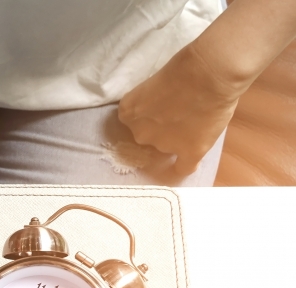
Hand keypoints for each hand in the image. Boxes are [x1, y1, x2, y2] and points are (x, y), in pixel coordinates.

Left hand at [118, 42, 244, 174]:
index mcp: (128, 113)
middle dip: (162, 126)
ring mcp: (164, 146)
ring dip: (178, 139)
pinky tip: (189, 162)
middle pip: (149, 135)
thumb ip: (152, 99)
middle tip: (182, 110)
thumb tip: (162, 106)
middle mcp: (141, 133)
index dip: (150, 113)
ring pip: (168, 148)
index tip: (162, 105)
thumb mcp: (155, 81)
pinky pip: (182, 168)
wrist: (211, 72)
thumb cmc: (184, 66)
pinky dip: (184, 166)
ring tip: (198, 120)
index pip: (134, 120)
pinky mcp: (189, 152)